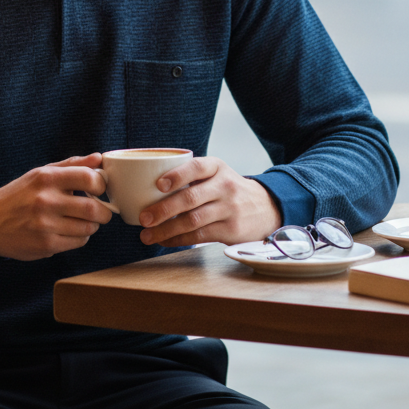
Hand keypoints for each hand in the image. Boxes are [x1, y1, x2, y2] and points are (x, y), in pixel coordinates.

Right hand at [0, 154, 113, 260]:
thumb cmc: (20, 195)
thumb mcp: (42, 173)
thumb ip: (72, 165)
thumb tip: (99, 159)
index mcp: (47, 178)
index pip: (88, 178)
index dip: (101, 184)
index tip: (99, 188)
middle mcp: (46, 201)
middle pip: (93, 209)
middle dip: (104, 211)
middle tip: (101, 209)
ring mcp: (45, 225)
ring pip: (88, 228)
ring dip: (92, 225)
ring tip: (82, 220)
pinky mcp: (46, 245)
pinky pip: (78, 242)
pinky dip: (80, 237)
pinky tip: (70, 230)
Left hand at [137, 157, 281, 247]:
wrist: (265, 207)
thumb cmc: (228, 189)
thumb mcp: (216, 174)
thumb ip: (191, 177)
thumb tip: (147, 187)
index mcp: (217, 167)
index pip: (196, 168)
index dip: (177, 176)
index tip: (158, 184)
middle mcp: (224, 186)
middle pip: (190, 198)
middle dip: (163, 209)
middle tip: (143, 217)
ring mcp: (229, 209)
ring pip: (193, 220)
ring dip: (166, 230)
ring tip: (147, 235)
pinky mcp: (230, 230)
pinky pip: (200, 236)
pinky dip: (178, 240)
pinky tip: (164, 241)